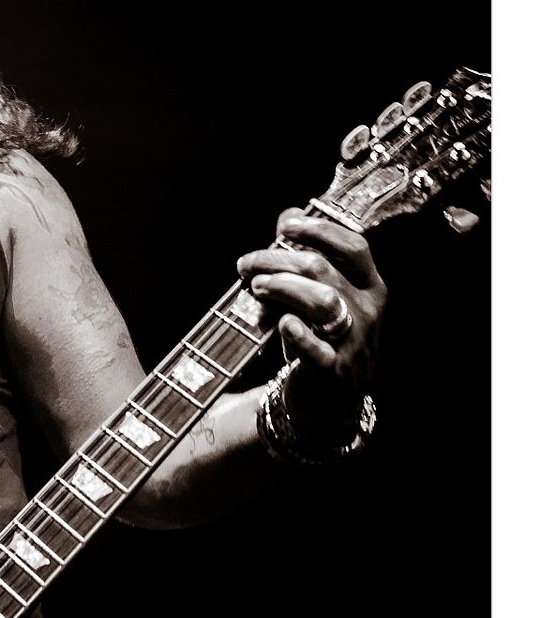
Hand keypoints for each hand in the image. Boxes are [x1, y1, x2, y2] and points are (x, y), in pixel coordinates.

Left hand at [237, 207, 387, 437]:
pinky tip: (280, 323)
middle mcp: (368, 311)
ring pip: (322, 301)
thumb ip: (306, 257)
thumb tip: (289, 214)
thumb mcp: (321, 296)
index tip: (284, 227)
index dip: (319, 231)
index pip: (353, 247)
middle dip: (277, 260)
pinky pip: (317, 349)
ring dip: (283, 287)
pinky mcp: (333, 372)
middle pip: (323, 269)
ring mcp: (353, 342)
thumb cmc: (321, 339)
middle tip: (246, 264)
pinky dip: (297, 333)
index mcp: (370, 287)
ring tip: (255, 287)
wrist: (329, 402)